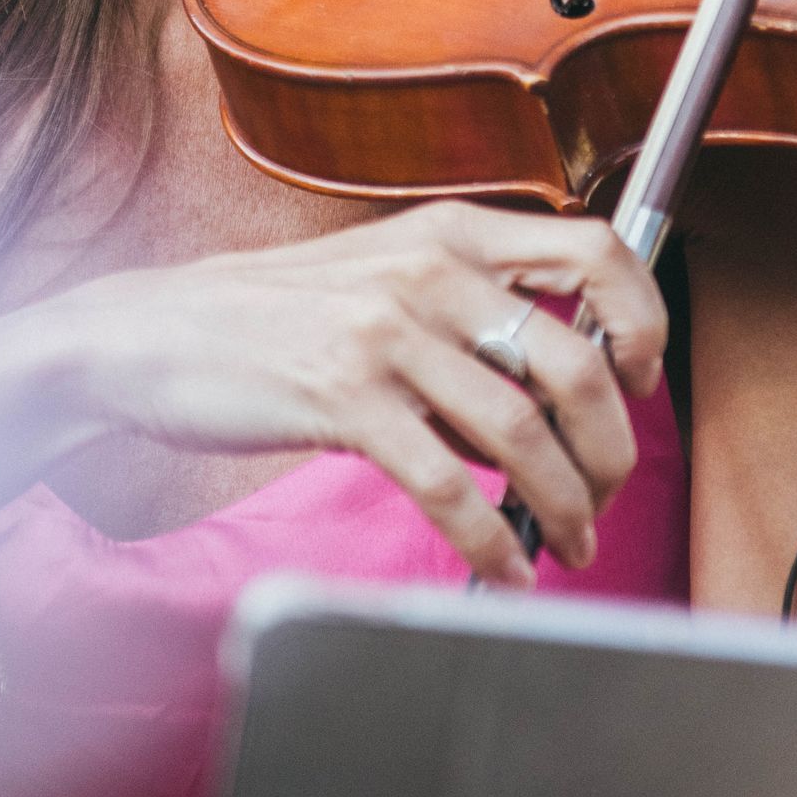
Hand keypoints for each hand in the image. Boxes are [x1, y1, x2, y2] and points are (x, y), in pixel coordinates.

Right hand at [69, 201, 666, 585]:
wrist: (152, 332)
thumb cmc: (275, 314)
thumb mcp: (383, 277)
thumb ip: (467, 314)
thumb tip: (561, 393)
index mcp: (450, 231)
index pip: (594, 248)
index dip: (641, 316)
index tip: (643, 377)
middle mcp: (428, 271)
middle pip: (574, 361)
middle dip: (611, 447)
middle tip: (605, 493)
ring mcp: (386, 333)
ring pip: (521, 432)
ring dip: (564, 505)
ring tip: (570, 542)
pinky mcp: (343, 399)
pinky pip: (447, 484)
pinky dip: (491, 539)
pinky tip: (503, 564)